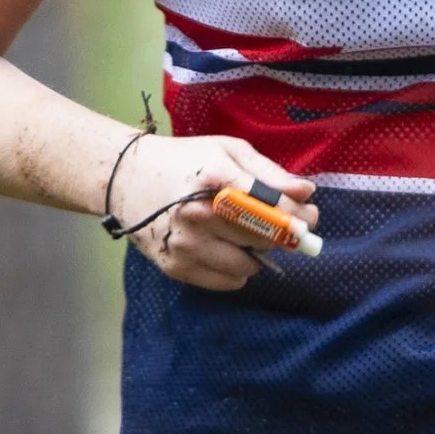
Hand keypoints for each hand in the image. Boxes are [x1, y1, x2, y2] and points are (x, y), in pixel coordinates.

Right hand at [109, 134, 319, 291]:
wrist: (127, 179)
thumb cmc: (184, 162)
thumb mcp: (228, 151)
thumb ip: (269, 173)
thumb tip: (306, 193)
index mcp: (215, 178)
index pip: (275, 207)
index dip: (300, 216)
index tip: (308, 217)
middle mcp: (199, 213)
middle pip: (266, 238)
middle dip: (281, 234)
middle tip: (277, 225)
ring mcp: (185, 244)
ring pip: (249, 266)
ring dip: (256, 255)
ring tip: (243, 235)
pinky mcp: (176, 267)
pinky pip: (227, 281)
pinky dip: (236, 270)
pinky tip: (224, 249)